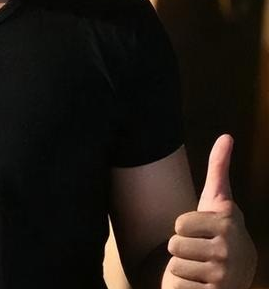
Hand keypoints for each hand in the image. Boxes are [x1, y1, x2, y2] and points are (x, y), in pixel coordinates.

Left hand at [162, 135, 256, 288]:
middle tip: (199, 250)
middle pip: (174, 243)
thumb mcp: (219, 199)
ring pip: (175, 263)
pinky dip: (184, 284)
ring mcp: (223, 274)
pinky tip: (200, 283)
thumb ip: (220, 167)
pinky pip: (179, 283)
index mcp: (226, 222)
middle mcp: (228, 249)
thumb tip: (227, 135)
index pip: (179, 223)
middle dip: (181, 248)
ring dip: (182, 266)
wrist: (235, 276)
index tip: (202, 230)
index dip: (184, 227)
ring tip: (199, 265)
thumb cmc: (219, 231)